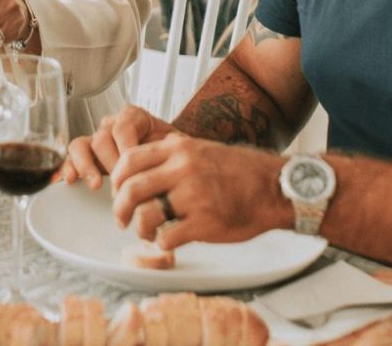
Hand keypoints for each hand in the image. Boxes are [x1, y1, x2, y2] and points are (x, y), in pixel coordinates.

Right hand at [58, 106, 175, 188]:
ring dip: (87, 166)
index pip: (123, 126)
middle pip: (102, 138)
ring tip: (97, 185)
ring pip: (81, 145)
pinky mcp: (87, 158)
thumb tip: (164, 160)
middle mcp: (112, 126)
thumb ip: (170, 150)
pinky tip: (72, 180)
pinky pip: (71, 157)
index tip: (137, 170)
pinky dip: (70, 167)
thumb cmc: (174, 158)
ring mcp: (97, 141)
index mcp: (134, 118)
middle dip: (111, 163)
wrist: (172, 169)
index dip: (127, 148)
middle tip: (123, 185)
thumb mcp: (177, 150)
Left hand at [109, 134, 287, 249]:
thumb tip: (137, 169)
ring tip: (147, 233)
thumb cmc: (238, 172)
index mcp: (179, 149)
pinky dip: (162, 243)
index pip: (129, 159)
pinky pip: (167, 238)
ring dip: (140, 229)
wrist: (274, 188)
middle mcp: (183, 169)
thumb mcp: (201, 150)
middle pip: (130, 189)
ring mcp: (194, 196)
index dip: (116, 179)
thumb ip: (170, 157)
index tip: (117, 192)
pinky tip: (169, 240)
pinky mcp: (205, 223)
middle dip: (119, 209)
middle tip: (121, 219)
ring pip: (146, 215)